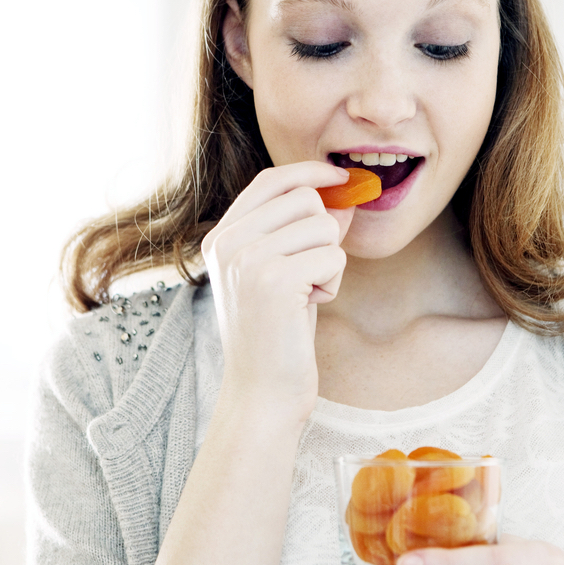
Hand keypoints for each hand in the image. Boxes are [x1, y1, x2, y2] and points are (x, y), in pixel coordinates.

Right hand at [201, 161, 354, 422]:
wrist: (263, 393)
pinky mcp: (274, 280)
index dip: (310, 171)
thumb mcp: (285, 272)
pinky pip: (333, 255)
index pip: (271, 180)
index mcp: (220, 237)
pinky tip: (309, 306)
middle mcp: (227, 242)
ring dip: (329, 261)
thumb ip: (303, 231)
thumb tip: (343, 196)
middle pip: (305, 199)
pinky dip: (333, 281)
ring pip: (324, 226)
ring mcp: (247, 259)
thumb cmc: (278, 334)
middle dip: (324, 234)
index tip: (340, 177)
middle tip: (309, 275)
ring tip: (306, 294)